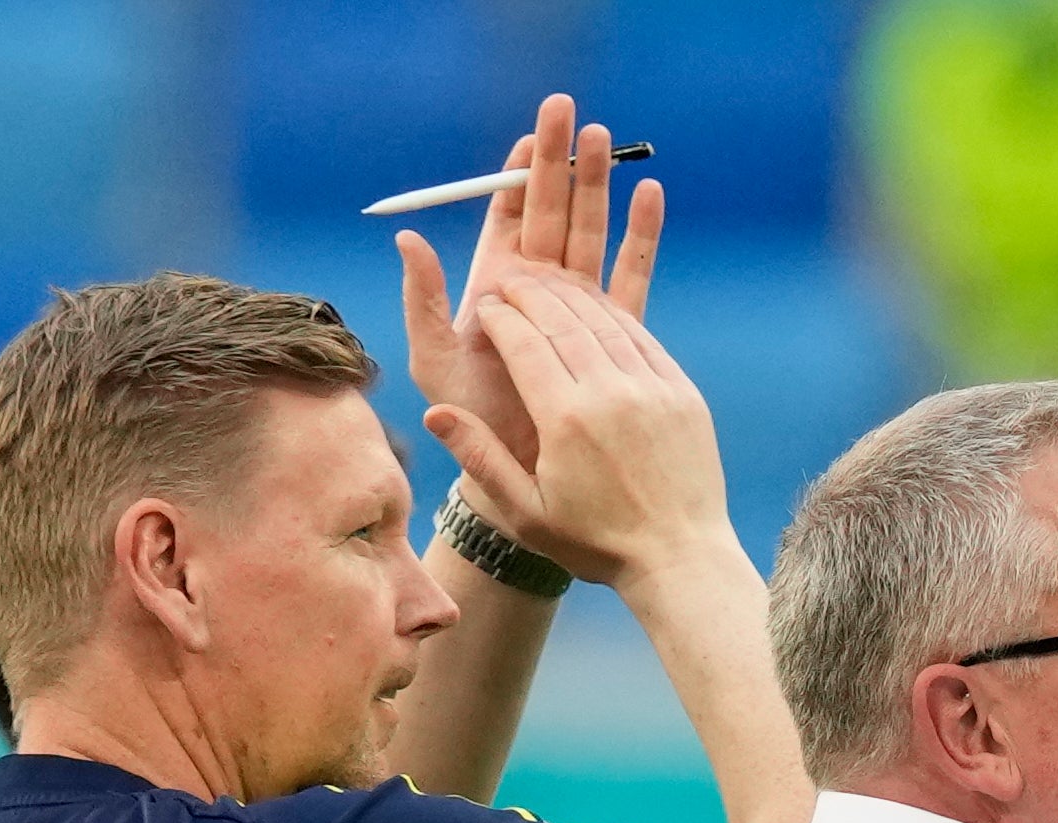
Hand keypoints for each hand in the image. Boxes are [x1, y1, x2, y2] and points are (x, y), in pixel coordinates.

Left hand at [399, 92, 665, 480]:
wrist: (521, 474)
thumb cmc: (471, 422)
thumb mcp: (434, 360)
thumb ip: (423, 300)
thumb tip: (407, 237)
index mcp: (496, 286)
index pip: (510, 216)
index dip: (519, 173)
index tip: (532, 134)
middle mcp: (539, 291)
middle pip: (554, 212)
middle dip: (564, 163)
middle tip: (573, 113)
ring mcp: (579, 309)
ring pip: (592, 233)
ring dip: (602, 187)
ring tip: (612, 142)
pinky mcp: (615, 334)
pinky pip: (632, 276)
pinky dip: (641, 236)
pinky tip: (650, 197)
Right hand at [425, 271, 733, 586]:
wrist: (682, 559)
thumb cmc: (598, 544)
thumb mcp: (528, 513)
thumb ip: (480, 459)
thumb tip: (434, 414)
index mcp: (566, 421)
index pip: (524, 344)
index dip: (501, 318)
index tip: (486, 308)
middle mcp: (610, 395)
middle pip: (563, 321)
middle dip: (531, 296)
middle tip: (511, 283)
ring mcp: (652, 390)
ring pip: (605, 322)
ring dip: (573, 297)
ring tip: (548, 287)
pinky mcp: (683, 394)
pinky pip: (643, 339)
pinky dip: (615, 317)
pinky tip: (597, 310)